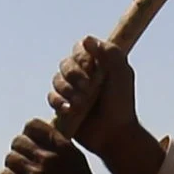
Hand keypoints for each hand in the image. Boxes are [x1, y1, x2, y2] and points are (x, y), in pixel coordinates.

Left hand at [0, 119, 106, 173]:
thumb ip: (61, 147)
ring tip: (16, 173)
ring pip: (10, 157)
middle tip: (21, 160)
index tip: (28, 140)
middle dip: (18, 150)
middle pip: (18, 141)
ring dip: (11, 165)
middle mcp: (49, 158)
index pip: (33, 125)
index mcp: (63, 147)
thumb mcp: (78, 161)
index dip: (27, 132)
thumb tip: (43, 138)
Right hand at [48, 36, 158, 173]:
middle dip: (73, 75)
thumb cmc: (121, 104)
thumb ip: (110, 53)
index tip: (90, 66)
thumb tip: (87, 40)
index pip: (80, 48)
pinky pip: (52, 97)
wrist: (114, 133)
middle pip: (66, 64)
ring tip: (80, 103)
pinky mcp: (62, 106)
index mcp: (98, 63)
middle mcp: (83, 74)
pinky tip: (69, 110)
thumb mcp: (121, 74)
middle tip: (86, 88)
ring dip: (67, 89)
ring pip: (57, 80)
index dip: (81, 56)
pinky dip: (59, 101)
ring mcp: (71, 90)